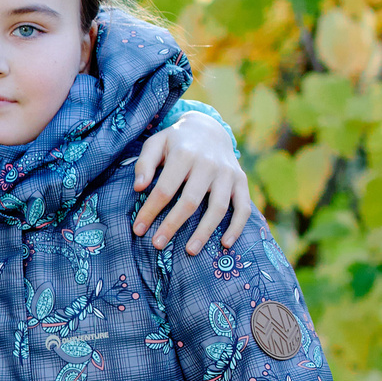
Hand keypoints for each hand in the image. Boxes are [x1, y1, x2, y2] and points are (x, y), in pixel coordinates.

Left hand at [131, 113, 248, 253]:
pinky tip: (225, 243)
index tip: (138, 229)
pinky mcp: (241, 181)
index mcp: (184, 155)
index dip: (150, 211)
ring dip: (204, 232)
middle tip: (157, 245)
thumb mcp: (156, 143)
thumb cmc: (176, 141)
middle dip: (172, 225)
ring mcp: (228, 174)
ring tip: (190, 251)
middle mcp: (208, 164)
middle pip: (190, 201)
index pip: (164, 189)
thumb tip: (138, 187)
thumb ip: (145, 163)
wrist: (209, 129)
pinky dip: (237, 226)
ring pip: (218, 208)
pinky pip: (243, 207)